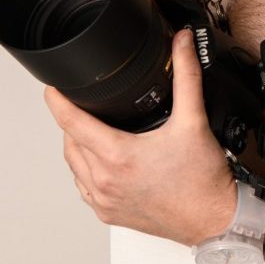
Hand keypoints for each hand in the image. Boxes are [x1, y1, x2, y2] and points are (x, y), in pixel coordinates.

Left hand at [45, 30, 235, 245]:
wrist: (212, 219)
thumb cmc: (202, 179)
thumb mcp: (194, 119)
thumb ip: (186, 75)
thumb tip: (182, 44)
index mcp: (118, 157)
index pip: (73, 123)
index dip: (59, 102)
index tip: (52, 88)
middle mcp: (105, 182)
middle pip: (69, 144)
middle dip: (71, 121)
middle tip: (80, 102)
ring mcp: (105, 201)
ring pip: (75, 167)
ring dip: (77, 146)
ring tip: (90, 127)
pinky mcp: (110, 214)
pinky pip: (85, 188)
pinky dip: (86, 170)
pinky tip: (102, 161)